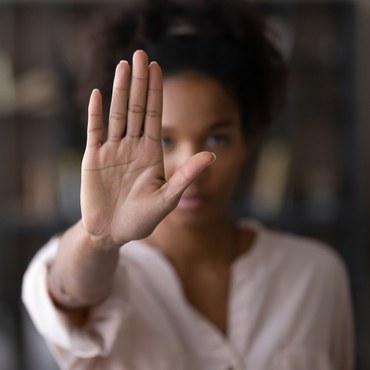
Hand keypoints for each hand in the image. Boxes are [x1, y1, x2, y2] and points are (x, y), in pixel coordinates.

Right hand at [80, 50, 214, 247]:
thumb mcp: (168, 199)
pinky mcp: (93, 159)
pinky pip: (94, 132)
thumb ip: (187, 176)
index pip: (155, 115)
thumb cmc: (142, 220)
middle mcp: (132, 147)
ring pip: (116, 114)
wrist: (112, 233)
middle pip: (136, 108)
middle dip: (140, 82)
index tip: (158, 67)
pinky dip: (95, 114)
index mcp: (151, 153)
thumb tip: (212, 155)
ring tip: (123, 65)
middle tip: (140, 54)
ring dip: (119, 90)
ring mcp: (112, 151)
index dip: (156, 92)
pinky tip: (97, 94)